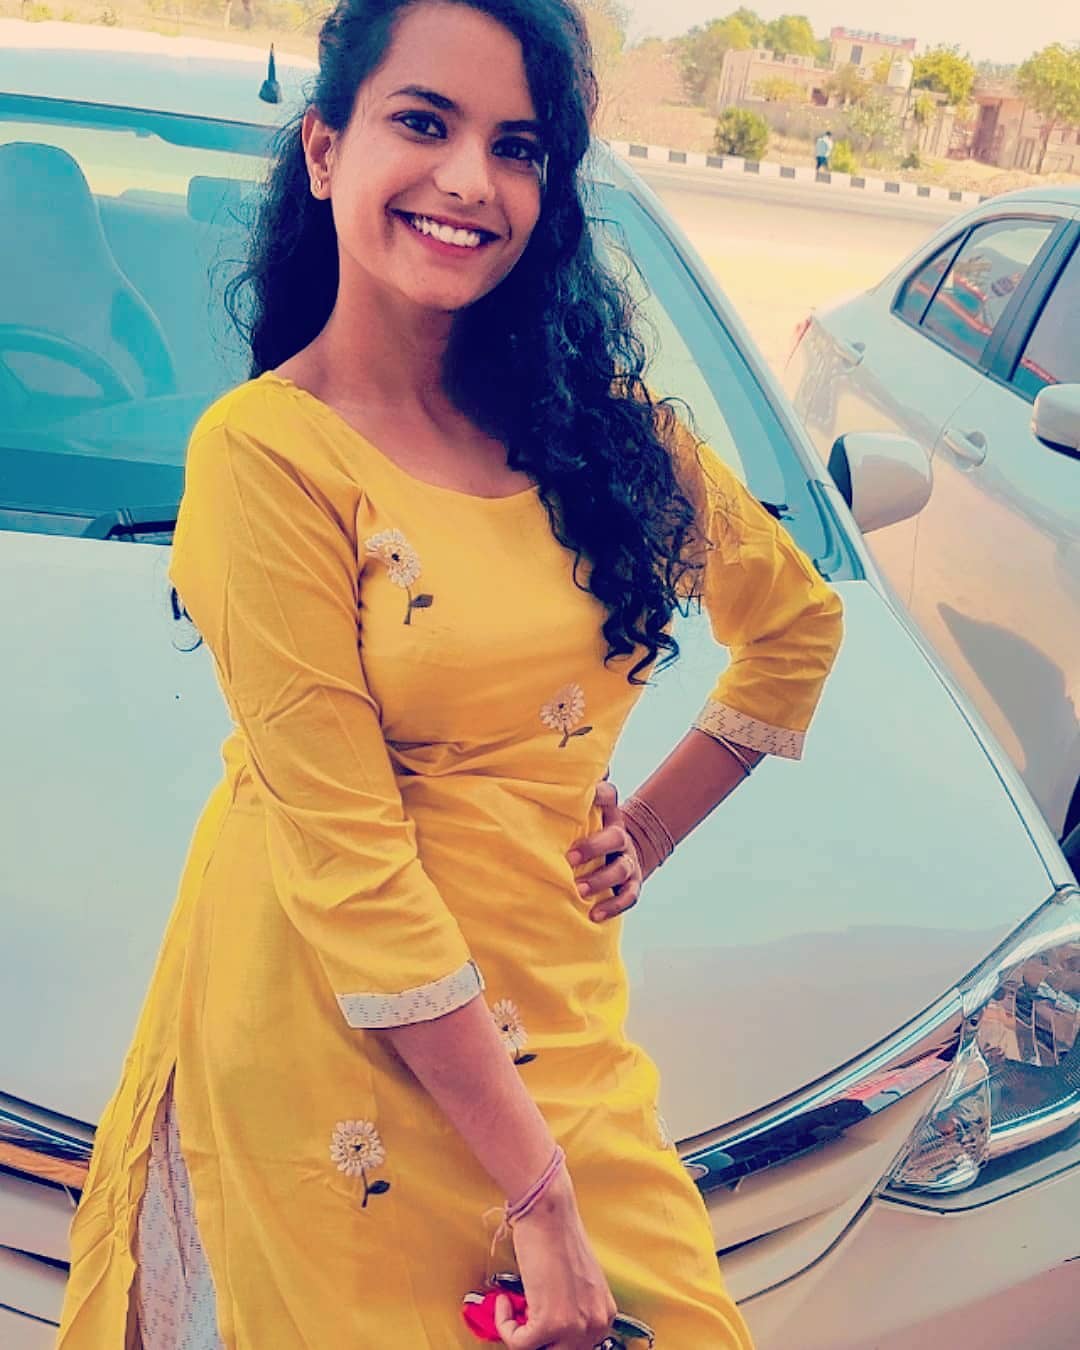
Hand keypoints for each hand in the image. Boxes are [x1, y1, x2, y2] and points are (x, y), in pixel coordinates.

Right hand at [494, 1170, 616, 1349]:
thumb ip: (571, 1308)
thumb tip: (548, 1332)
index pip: (575, 1347)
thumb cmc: (556, 1236)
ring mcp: (575, 1326)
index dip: (549, 1338)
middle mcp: (596, 1324)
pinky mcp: (551, 1324)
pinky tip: (505, 1301)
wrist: (548, 1211)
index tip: (530, 1325)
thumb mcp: (576, 1282)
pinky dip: (504, 1325)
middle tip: (518, 1318)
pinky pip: (519, 1343)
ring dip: (517, 1331)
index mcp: (605, 1314)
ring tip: (511, 1306)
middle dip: (534, 1337)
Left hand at [566, 778, 643, 923]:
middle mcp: (620, 835)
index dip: (599, 794)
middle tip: (570, 859)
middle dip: (594, 847)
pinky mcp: (633, 883)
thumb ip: (566, 797)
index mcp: (607, 814)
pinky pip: (628, 896)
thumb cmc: (585, 831)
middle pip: (615, 837)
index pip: (609, 797)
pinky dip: (612, 906)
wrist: (616, 852)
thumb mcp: (577, 814)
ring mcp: (628, 860)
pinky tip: (594, 915)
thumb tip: (547, 767)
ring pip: (621, 869)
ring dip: (600, 880)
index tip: (586, 797)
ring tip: (578, 890)